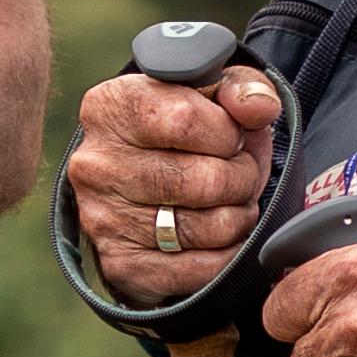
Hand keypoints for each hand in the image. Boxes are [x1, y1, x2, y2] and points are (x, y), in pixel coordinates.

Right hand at [68, 59, 285, 300]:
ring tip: (232, 202)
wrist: (136, 183)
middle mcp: (97, 164)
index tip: (231, 136)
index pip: (185, 120)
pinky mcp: (121, 264)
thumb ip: (240, 88)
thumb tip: (260, 107)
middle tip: (241, 174)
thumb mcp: (210, 92)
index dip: (227, 133)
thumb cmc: (181, 130)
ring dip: (239, 216)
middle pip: (205, 181)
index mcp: (110, 108)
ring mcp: (104, 218)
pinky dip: (227, 254)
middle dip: (243, 179)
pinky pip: (201, 269)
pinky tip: (222, 235)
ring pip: (209, 228)